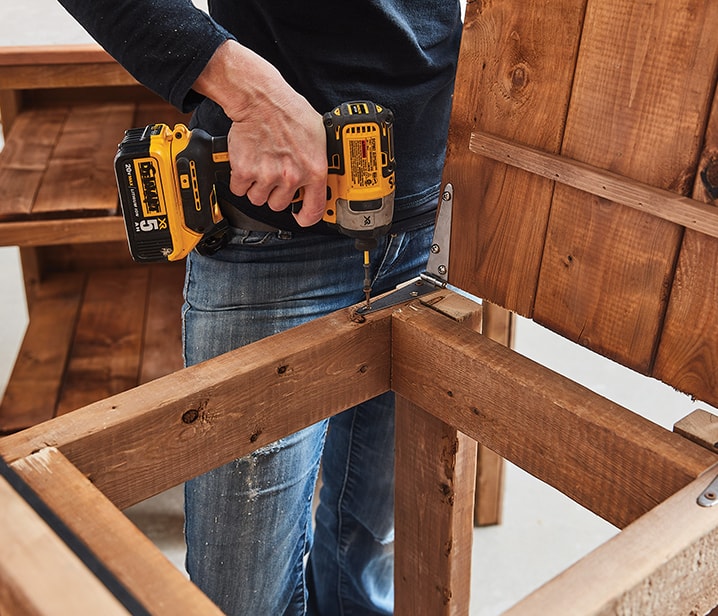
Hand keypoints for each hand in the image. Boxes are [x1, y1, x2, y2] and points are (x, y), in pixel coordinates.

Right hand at [193, 40, 326, 225]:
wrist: (261, 99)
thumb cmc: (288, 111)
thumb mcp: (318, 136)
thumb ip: (318, 161)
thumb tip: (321, 178)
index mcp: (314, 170)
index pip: (314, 209)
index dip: (307, 217)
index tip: (301, 217)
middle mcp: (292, 176)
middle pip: (279, 205)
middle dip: (275, 193)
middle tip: (273, 174)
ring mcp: (268, 175)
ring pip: (258, 199)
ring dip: (257, 187)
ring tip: (260, 165)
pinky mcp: (245, 171)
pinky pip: (240, 189)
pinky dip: (240, 180)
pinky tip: (247, 163)